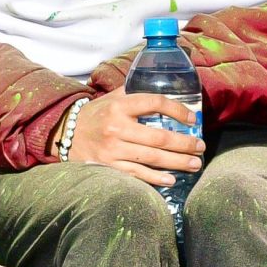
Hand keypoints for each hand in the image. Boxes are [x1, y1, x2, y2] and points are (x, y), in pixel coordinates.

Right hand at [69, 90, 202, 187]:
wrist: (65, 134)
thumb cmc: (95, 115)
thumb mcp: (111, 97)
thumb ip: (135, 93)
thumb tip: (165, 86)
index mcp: (119, 106)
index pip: (154, 103)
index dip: (177, 110)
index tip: (192, 118)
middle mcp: (116, 128)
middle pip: (159, 137)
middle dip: (185, 143)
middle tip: (201, 147)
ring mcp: (112, 150)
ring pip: (152, 158)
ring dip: (178, 162)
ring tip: (195, 164)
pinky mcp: (108, 167)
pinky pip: (137, 174)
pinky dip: (156, 178)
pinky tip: (172, 179)